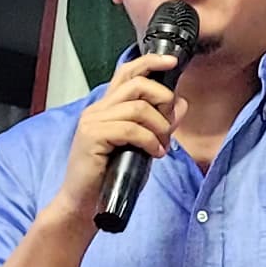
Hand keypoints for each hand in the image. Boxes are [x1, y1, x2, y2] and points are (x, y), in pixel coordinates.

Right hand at [54, 50, 180, 219]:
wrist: (84, 204)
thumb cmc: (112, 177)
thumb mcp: (143, 146)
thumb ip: (159, 125)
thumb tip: (181, 104)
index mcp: (107, 107)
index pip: (127, 72)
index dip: (150, 62)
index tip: (172, 62)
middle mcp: (98, 109)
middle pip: (137, 84)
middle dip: (162, 100)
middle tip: (168, 125)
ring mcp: (93, 121)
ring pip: (138, 108)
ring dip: (159, 127)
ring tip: (161, 146)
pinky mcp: (92, 137)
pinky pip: (131, 129)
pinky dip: (149, 141)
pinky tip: (154, 154)